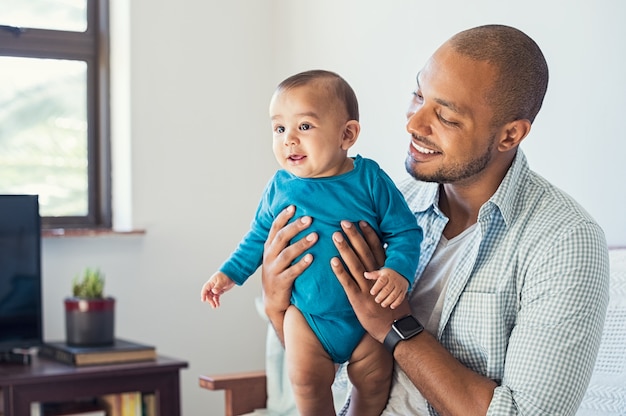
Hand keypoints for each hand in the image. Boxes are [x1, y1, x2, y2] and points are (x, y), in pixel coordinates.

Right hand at [200, 271, 235, 307]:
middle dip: (210, 300)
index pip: (205, 289)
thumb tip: (214, 291)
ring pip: (212, 297)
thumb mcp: (222, 281)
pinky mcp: (219, 291)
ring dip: (213, 302)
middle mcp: (212, 286)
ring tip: (215, 306)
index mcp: (211, 283)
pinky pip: (216, 297)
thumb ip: (218, 286)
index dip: (203, 294)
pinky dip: (216, 301)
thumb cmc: (226, 275)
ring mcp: (215, 289)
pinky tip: (218, 304)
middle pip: (208, 294)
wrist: (232, 274)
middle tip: (213, 305)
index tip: (203, 300)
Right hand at [261, 206, 316, 334]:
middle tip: (309, 218)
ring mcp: (273, 270)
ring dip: (301, 244)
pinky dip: (301, 264)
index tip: (294, 206)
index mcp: (269, 247)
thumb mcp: (278, 255)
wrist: (273, 301)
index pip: (275, 228)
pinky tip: (311, 258)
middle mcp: (269, 256)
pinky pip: (292, 272)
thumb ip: (286, 240)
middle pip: (281, 238)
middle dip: (295, 227)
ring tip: (315, 236)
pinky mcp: (280, 283)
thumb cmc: (280, 273)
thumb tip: (302, 219)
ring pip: (287, 254)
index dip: (283, 217)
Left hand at [331, 220, 409, 342]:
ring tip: (336, 236)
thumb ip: (385, 273)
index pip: (377, 249)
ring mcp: (367, 288)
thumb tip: (380, 259)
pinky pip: (347, 283)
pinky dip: (340, 271)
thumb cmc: (392, 307)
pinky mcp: (358, 299)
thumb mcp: (393, 287)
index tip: (362, 221)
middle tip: (345, 221)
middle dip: (355, 236)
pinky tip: (332, 261)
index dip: (369, 234)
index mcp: (385, 273)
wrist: (394, 329)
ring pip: (355, 264)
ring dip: (345, 249)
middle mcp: (376, 278)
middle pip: (365, 252)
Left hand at [365, 268, 408, 308]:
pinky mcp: (403, 291)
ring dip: (388, 300)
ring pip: (394, 294)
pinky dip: (396, 303)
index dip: (376, 287)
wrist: (402, 273)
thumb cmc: (388, 275)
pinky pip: (401, 297)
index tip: (372, 292)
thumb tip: (365, 274)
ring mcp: (399, 286)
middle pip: (387, 289)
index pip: (381, 281)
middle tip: (377, 300)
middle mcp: (394, 281)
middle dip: (382, 296)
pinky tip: (391, 306)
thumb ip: (373, 275)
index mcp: (387, 276)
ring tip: (383, 304)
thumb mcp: (381, 272)